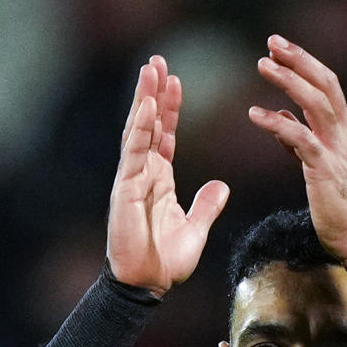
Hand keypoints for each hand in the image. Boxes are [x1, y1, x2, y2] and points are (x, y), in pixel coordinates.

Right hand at [106, 55, 230, 294]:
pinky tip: (146, 105)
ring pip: (138, 131)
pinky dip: (139, 128)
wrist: (146, 286)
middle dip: (153, 92)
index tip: (176, 81)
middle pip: (148, 125)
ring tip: (150, 68)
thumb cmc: (164, 262)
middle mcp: (142, 174)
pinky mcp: (125, 190)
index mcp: (158, 180)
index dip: (170, 108)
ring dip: (144, 99)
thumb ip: (207, 206)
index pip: (164, 136)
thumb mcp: (195, 229)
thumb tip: (222, 186)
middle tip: (157, 60)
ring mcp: (131, 179)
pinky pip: (133, 153)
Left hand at [249, 35, 346, 264]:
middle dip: (298, 60)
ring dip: (288, 81)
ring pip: (316, 103)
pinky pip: (300, 138)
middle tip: (272, 42)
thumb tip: (283, 115)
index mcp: (345, 132)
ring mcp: (337, 151)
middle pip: (325, 84)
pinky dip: (277, 123)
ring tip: (263, 65)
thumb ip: (302, 138)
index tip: (280, 48)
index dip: (305, 63)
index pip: (327, 86)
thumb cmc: (342, 208)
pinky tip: (255, 114)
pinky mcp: (325, 170)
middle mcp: (345, 135)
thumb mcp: (322, 166)